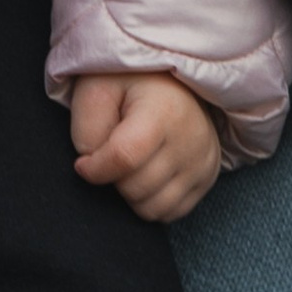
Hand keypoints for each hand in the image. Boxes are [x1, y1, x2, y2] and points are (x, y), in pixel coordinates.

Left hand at [69, 72, 224, 224]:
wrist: (169, 79)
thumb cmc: (126, 82)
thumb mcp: (95, 90)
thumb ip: (86, 131)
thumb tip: (92, 170)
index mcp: (164, 111)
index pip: (124, 158)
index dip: (94, 169)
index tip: (83, 163)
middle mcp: (191, 140)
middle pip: (136, 188)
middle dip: (112, 179)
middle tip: (112, 154)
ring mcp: (204, 161)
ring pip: (153, 208)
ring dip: (131, 194)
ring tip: (130, 165)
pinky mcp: (207, 177)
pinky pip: (171, 212)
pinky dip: (151, 201)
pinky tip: (146, 176)